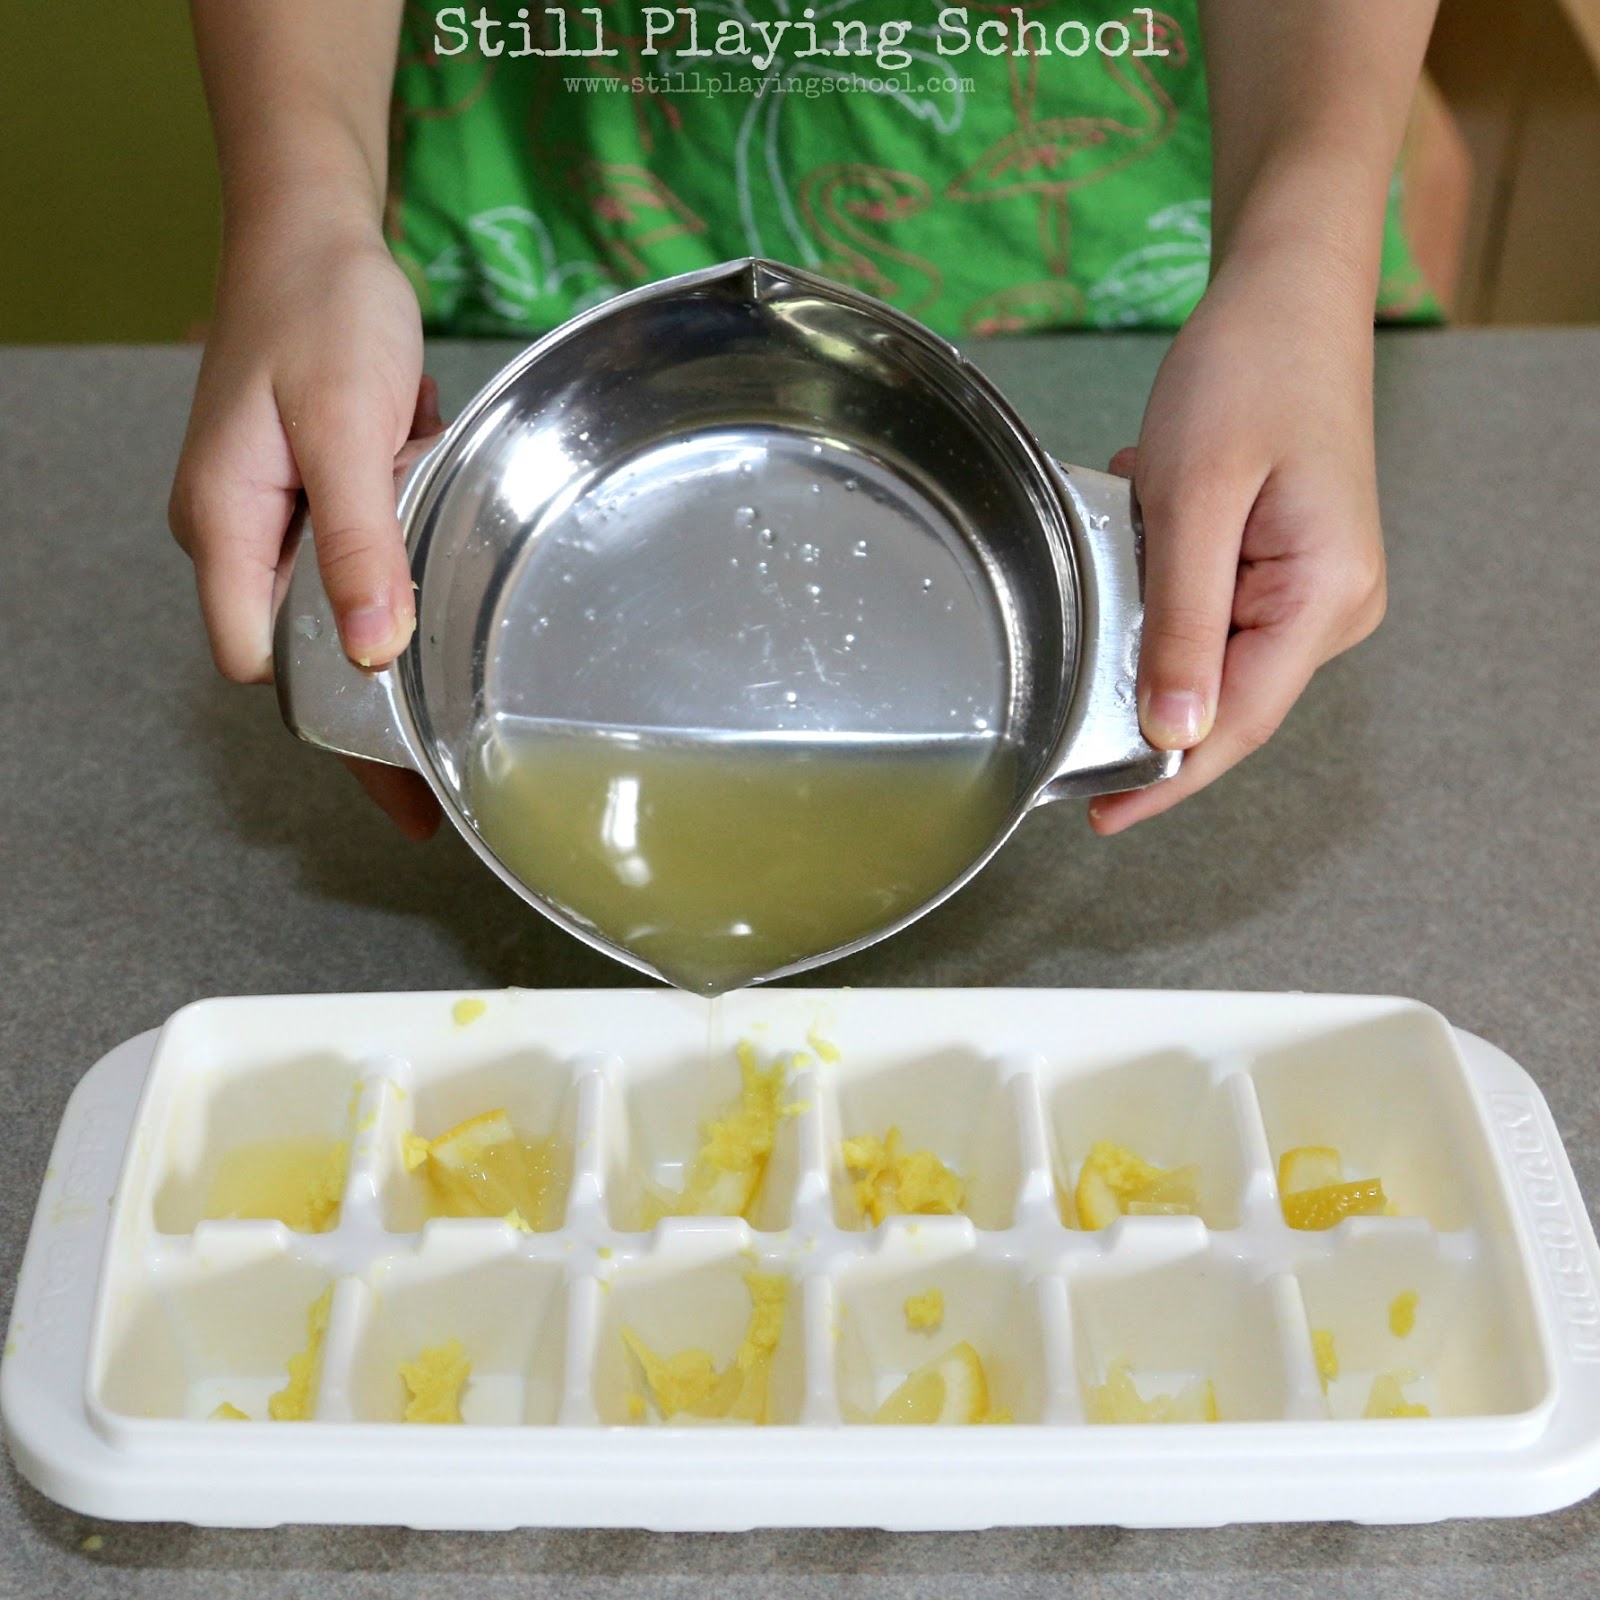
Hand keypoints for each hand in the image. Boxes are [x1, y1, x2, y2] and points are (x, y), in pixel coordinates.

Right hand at [168, 221, 441, 838]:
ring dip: (391, 644)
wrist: (318, 231)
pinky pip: (356, 561)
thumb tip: (371, 648)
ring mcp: (276, 515)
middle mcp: (240, 534)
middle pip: (300, 653)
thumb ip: (356, 538)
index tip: (404, 768)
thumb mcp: (346, 427)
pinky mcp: (315, 493)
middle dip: (368, 714)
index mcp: (225, 527)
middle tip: (442, 772)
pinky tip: (448, 596)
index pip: (263, 663)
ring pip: (333, 609)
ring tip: (458, 708)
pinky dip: (399, 580)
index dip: (329, 720)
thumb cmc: (319, 311)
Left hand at [1089, 249, 1387, 834]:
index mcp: (1324, 599)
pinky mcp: (1289, 565)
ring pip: (1210, 652)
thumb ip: (1184, 623)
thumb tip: (1174, 734)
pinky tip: (1147, 515)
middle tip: (1071, 664)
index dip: (1166, 780)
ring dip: (1149, 619)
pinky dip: (1164, 583)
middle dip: (1144, 687)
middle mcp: (1333, 607)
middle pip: (1224, 697)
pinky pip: (1213, 608)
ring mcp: (1315, 588)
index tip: (1102, 816)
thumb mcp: (1196, 501)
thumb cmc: (1247, 373)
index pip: (1237, 724)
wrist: (1286, 292)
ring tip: (1126, 537)